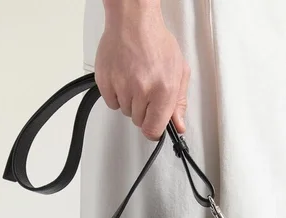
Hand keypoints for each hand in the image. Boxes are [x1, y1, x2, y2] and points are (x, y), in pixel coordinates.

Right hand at [96, 0, 189, 139]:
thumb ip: (179, 102)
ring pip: (125, 111)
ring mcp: (122, 86)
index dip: (154, 129)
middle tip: (146, 89)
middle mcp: (142, 90)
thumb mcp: (178, 70)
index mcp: (163, 90)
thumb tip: (178, 125)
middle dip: (143, 110)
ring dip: (130, 101)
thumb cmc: (156, 41)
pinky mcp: (105, 81)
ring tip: (135, 79)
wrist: (133, 20)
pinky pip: (111, 102)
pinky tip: (123, 78)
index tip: (154, 125)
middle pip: (139, 121)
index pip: (153, 130)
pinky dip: (116, 94)